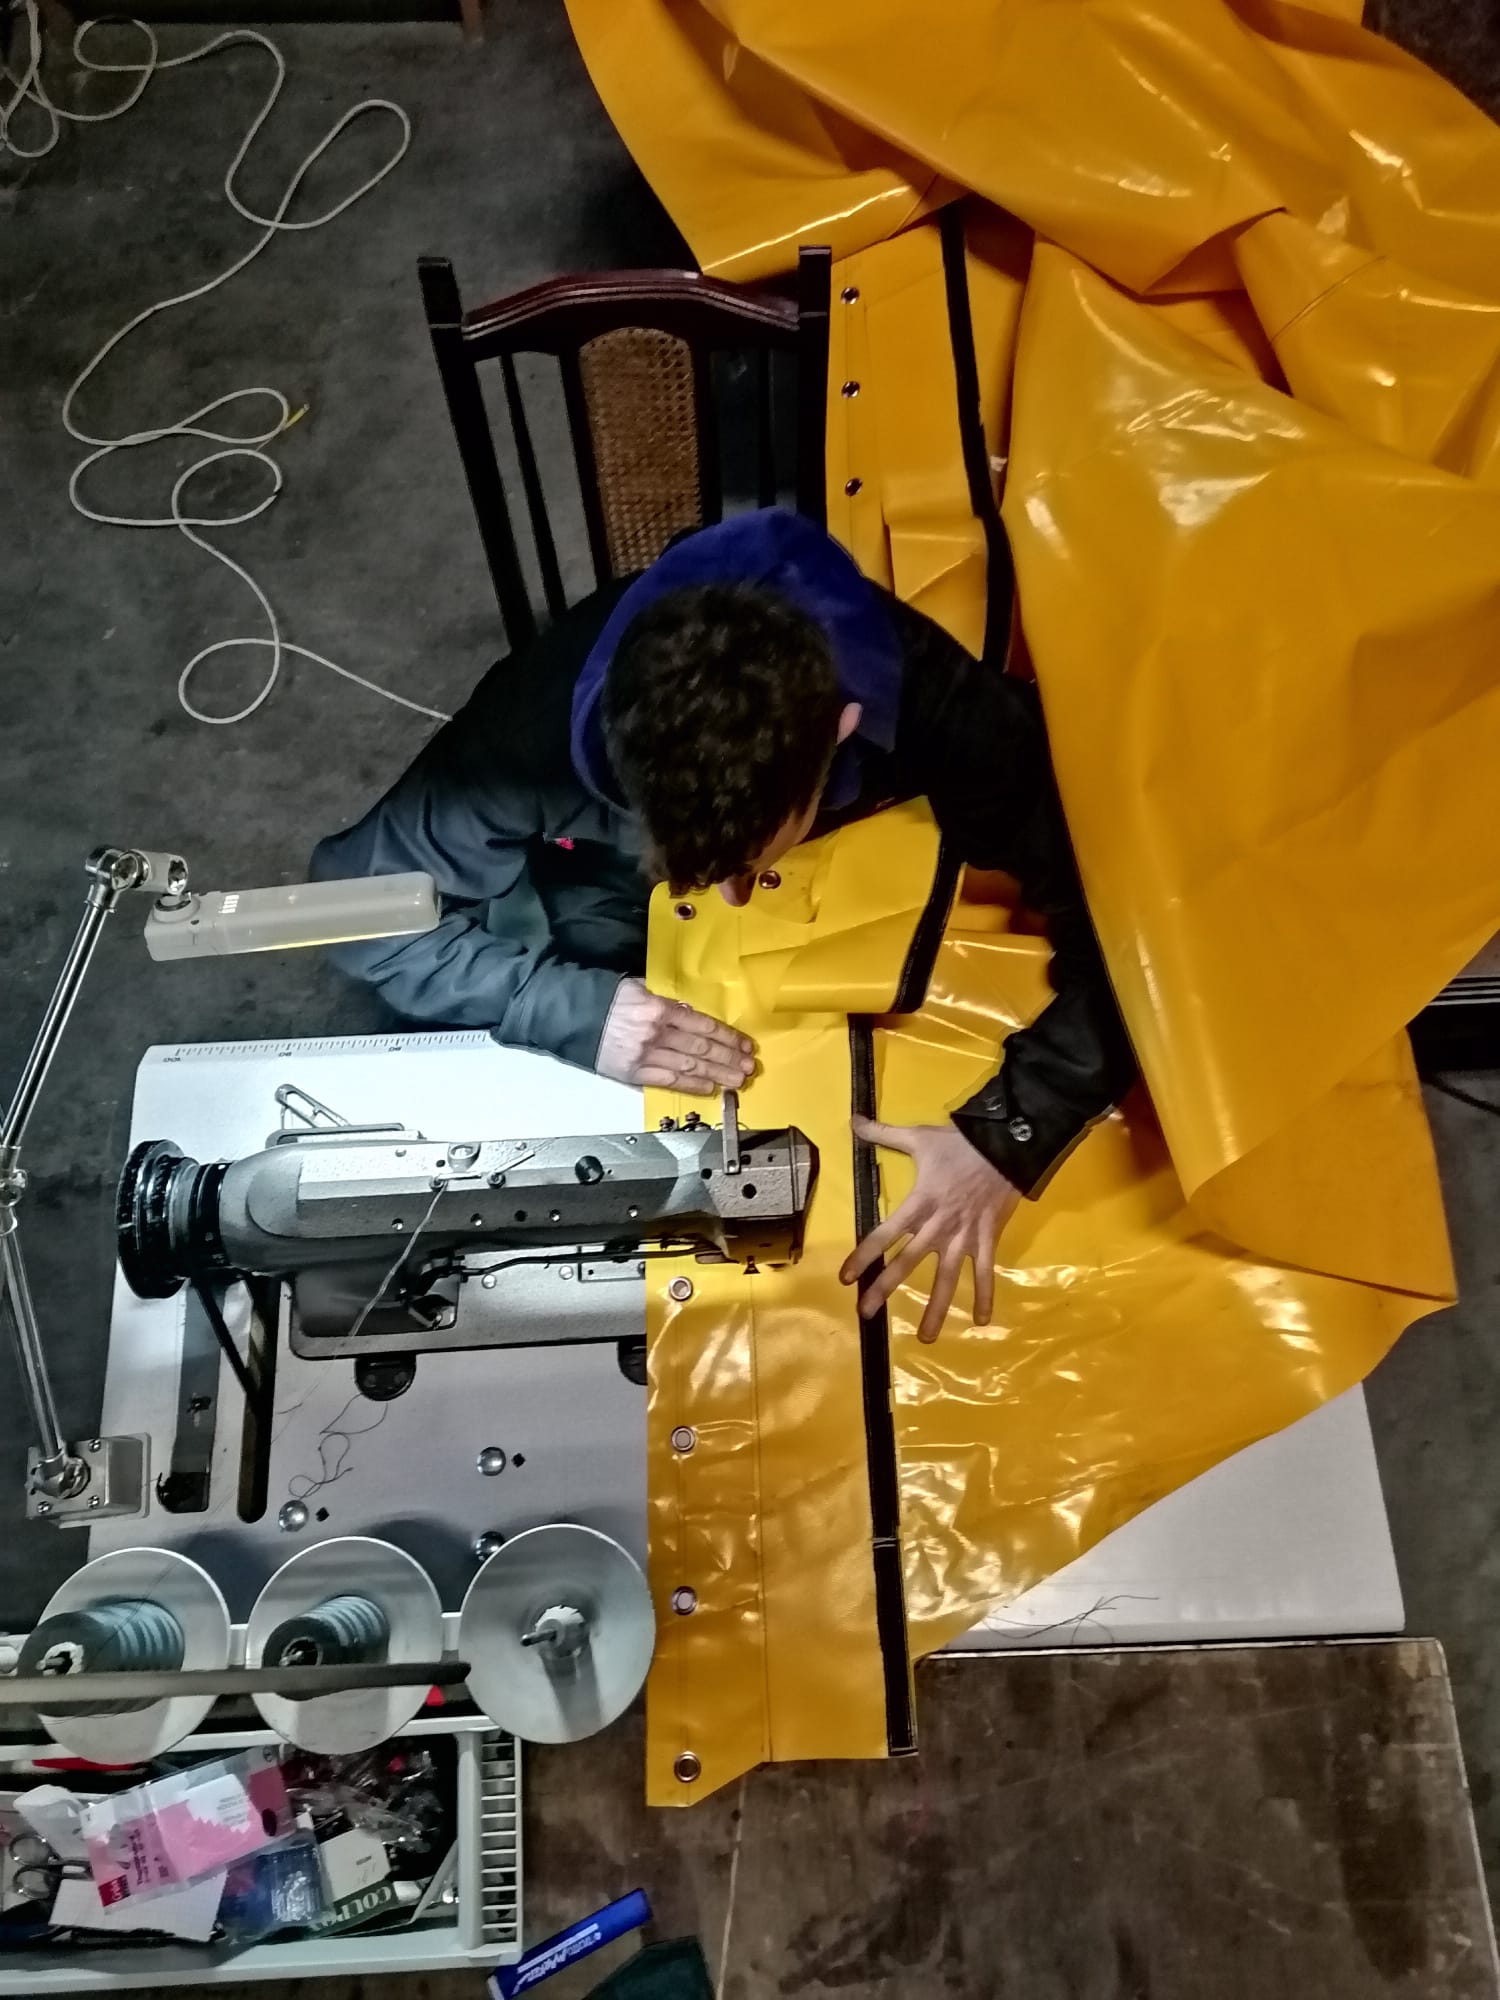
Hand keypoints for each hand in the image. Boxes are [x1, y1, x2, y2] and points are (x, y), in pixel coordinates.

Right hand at [596, 977, 754, 1093]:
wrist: (572, 1017)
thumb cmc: (606, 1000)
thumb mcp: (638, 988)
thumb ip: (666, 1001)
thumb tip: (691, 1014)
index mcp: (660, 1008)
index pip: (703, 1025)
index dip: (728, 1036)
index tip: (745, 1043)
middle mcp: (657, 1033)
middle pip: (702, 1048)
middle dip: (729, 1058)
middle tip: (749, 1065)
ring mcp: (646, 1055)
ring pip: (691, 1067)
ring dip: (718, 1074)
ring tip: (738, 1080)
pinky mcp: (635, 1073)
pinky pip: (670, 1081)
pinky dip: (692, 1085)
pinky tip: (711, 1088)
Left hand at [839, 1117, 1019, 1342]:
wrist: (1005, 1146)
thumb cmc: (959, 1145)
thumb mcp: (918, 1136)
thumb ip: (883, 1133)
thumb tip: (853, 1119)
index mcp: (918, 1205)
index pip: (883, 1235)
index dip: (863, 1257)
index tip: (846, 1278)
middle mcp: (937, 1227)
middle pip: (906, 1264)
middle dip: (884, 1289)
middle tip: (865, 1313)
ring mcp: (963, 1238)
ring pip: (946, 1279)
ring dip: (936, 1309)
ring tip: (925, 1338)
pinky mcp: (986, 1240)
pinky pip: (985, 1273)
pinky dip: (984, 1296)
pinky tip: (981, 1322)